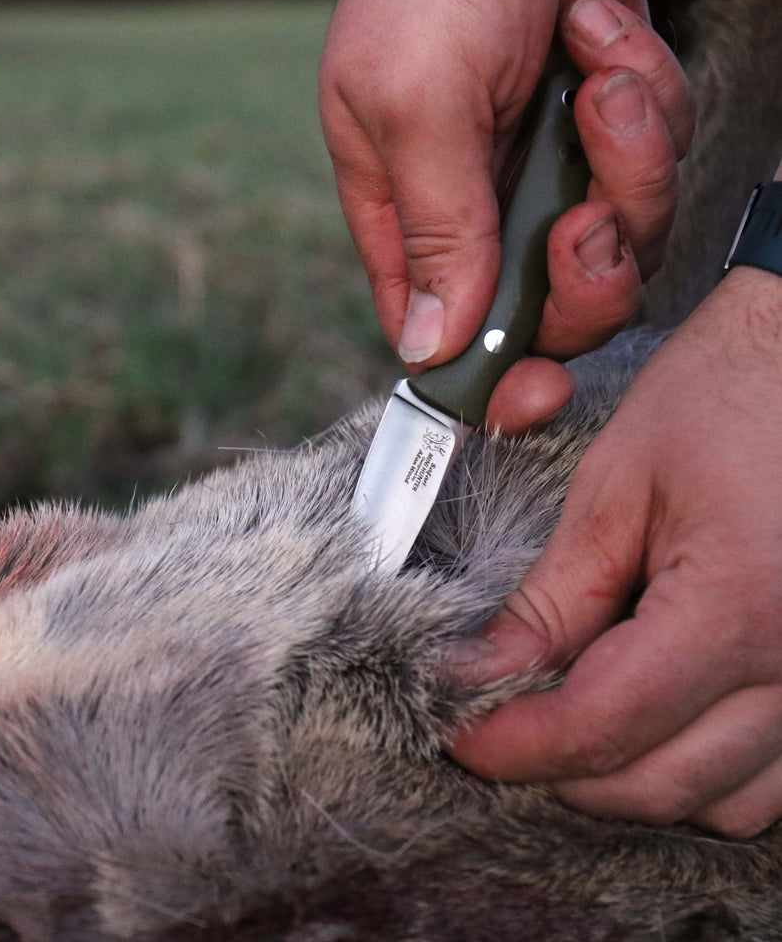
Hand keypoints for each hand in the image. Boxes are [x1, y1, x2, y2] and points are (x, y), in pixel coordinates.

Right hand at [320, 0, 693, 432]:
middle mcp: (485, 208)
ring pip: (630, 227)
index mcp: (411, 222)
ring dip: (630, 150)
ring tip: (592, 74)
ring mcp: (554, 162)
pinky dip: (646, 80)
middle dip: (591, 269)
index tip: (536, 388)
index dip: (494, 378)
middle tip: (585, 214)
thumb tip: (427, 346)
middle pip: (562, 306)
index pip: (448, 339)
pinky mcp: (610, 114)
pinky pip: (665, 140)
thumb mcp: (414, 108)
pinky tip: (596, 26)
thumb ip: (433, 228)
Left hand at [448, 264, 781, 838]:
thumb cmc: (728, 397)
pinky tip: (651, 715)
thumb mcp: (619, 486)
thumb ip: (550, 600)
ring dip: (634, 780)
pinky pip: (771, 780)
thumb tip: (475, 675)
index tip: (451, 733)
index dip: (511, 745)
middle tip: (493, 726)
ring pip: (723, 804)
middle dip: (560, 772)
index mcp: (739, 610)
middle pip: (659, 786)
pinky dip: (703, 771)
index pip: (602, 728)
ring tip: (570, 717)